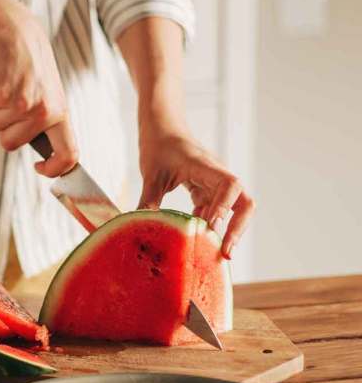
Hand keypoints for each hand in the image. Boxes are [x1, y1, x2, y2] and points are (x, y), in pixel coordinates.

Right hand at [0, 0, 76, 176]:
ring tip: (5, 86)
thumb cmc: (29, 66)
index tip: (39, 168)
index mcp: (60, 112)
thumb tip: (46, 156)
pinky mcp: (0, 94)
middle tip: (10, 101)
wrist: (14, 32)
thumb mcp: (48, 93)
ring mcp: (22, 103)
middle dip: (4, 128)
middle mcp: (44, 111)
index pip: (69, 154)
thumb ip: (46, 121)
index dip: (54, 169)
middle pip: (10, 144)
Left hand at [137, 125, 254, 258]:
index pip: (230, 186)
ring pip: (233, 209)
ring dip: (227, 230)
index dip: (225, 207)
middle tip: (225, 252)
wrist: (162, 128)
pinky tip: (197, 239)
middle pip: (243, 203)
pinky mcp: (206, 189)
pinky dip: (209, 224)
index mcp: (205, 167)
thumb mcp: (150, 174)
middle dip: (238, 228)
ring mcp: (214, 184)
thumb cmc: (158, 145)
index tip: (211, 226)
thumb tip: (139, 229)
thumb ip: (148, 201)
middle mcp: (216, 176)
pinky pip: (215, 210)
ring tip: (214, 254)